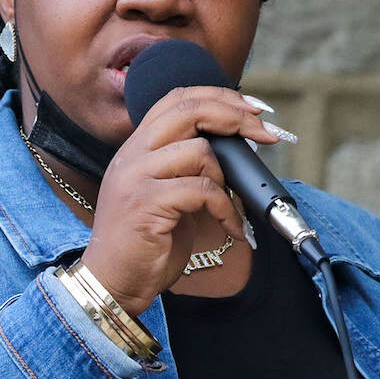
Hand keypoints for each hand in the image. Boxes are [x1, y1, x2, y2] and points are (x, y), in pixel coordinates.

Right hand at [81, 86, 279, 315]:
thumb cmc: (145, 244)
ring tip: (228, 206)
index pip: (176, 100)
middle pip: (188, 110)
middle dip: (235, 117)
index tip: (253, 109)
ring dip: (226, 178)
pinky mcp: (146, 203)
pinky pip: (202, 191)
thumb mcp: (166, 195)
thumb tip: (235, 150)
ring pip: (198, 151)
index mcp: (136, 148)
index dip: (218, 97)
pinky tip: (232, 228)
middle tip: (266, 134)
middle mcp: (132, 155)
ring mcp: (136, 177)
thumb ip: (188, 169)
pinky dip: (227, 209)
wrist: (113, 282)